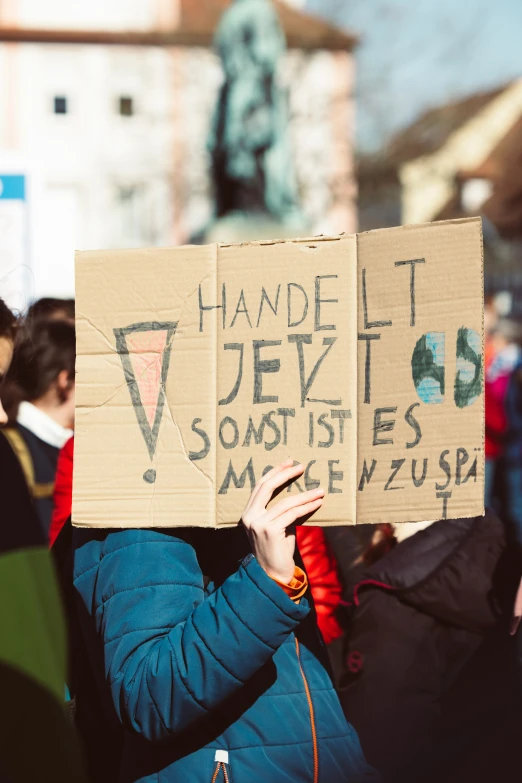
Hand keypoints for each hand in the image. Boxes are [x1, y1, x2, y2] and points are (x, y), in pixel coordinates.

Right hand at [241, 459, 324, 583]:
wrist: (273, 575)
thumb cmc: (277, 551)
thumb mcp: (276, 526)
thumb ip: (281, 511)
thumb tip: (299, 494)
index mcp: (248, 513)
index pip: (260, 487)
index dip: (275, 472)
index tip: (289, 463)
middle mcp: (250, 516)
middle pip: (267, 487)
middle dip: (285, 474)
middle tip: (301, 466)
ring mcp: (258, 523)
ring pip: (285, 502)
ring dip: (305, 495)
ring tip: (320, 490)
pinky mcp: (270, 530)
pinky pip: (292, 513)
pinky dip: (307, 506)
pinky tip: (317, 503)